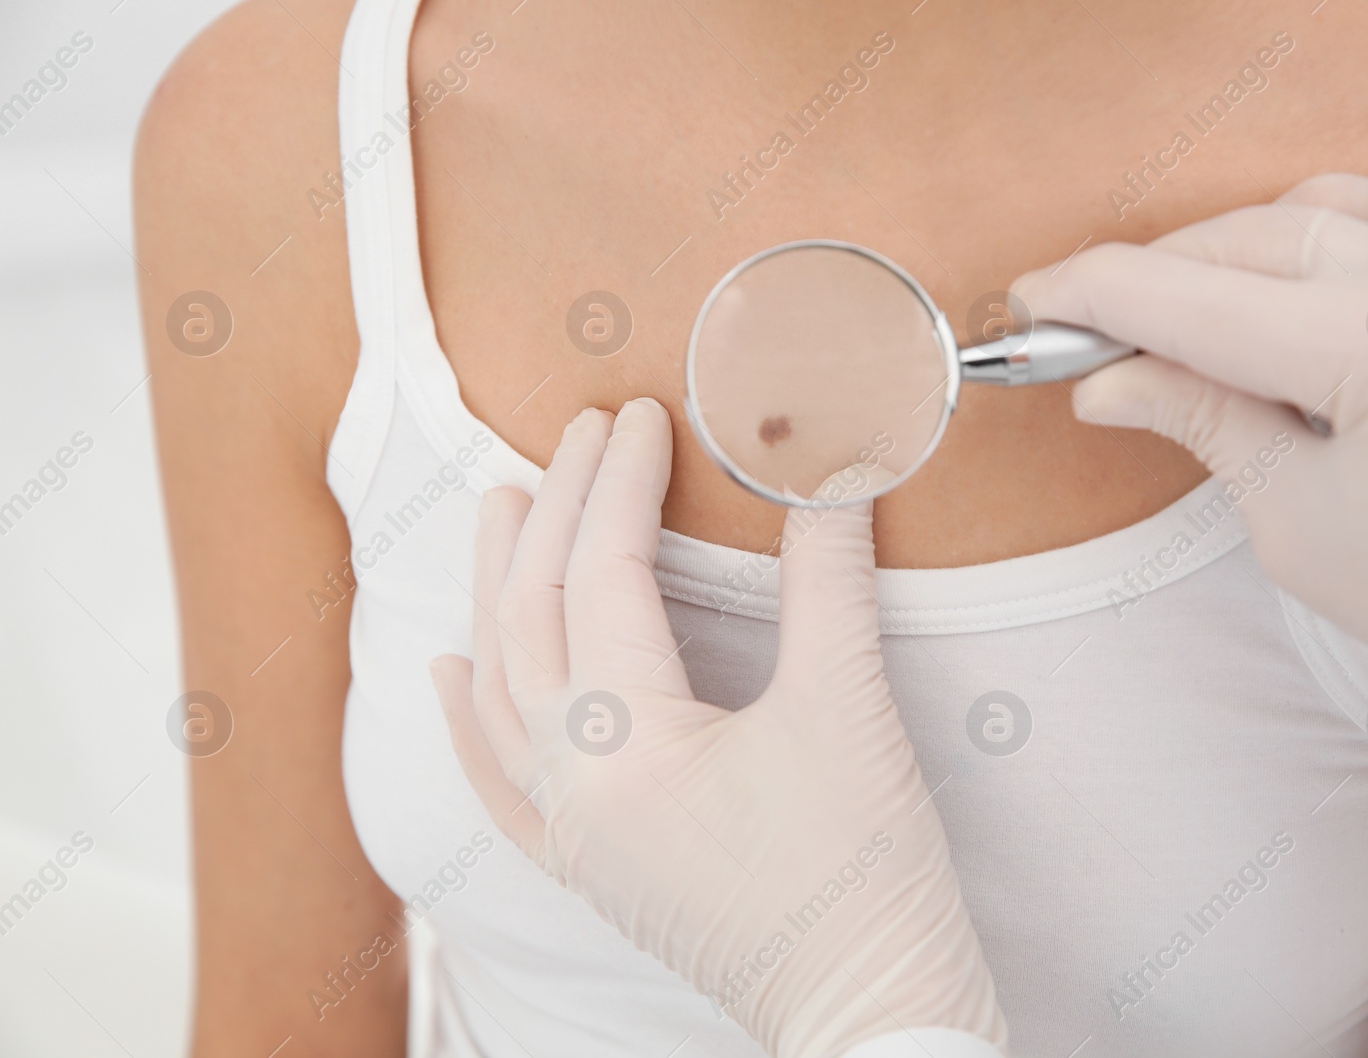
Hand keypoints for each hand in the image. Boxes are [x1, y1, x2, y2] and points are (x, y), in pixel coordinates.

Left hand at [428, 399, 1007, 1057]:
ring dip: (497, 592)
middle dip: (556, 514)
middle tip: (578, 432)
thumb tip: (829, 477)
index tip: (643, 417)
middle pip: (536, 618)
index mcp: (627, 746)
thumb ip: (827, 585)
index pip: (608, 578)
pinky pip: (497, 785)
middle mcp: (574, 787)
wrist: (870, 1012)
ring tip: (502, 511)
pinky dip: (468, 722)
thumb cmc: (863, 879)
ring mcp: (571, 832)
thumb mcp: (847, 713)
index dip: (624, 485)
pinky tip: (449, 676)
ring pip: (501, 690)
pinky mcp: (588, 866)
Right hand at [1015, 173, 1367, 771]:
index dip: (1092, 295)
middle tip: (1094, 334)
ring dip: (1238, 255)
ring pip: (1327, 210)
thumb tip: (1115, 380)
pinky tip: (1294, 310)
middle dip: (1158, 277)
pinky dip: (1327, 252)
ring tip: (1193, 327)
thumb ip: (1206, 424)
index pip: (1194, 295)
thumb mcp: (1307, 528)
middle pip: (1251, 234)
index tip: (1031, 302)